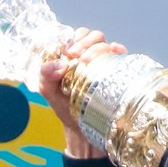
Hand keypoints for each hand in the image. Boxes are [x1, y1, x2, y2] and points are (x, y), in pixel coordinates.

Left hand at [39, 28, 126, 158]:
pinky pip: (122, 56)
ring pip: (107, 44)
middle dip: (87, 43)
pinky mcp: (118, 73)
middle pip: (94, 37)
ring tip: (91, 62)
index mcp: (74, 56)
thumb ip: (45, 77)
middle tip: (80, 58)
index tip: (71, 53)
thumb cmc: (65, 108)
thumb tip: (60, 64)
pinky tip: (115, 54)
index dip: (75, 39)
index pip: (77, 36)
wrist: (83, 130)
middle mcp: (91, 57)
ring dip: (100, 47)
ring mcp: (105, 64)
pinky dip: (119, 51)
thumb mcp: (50, 94)